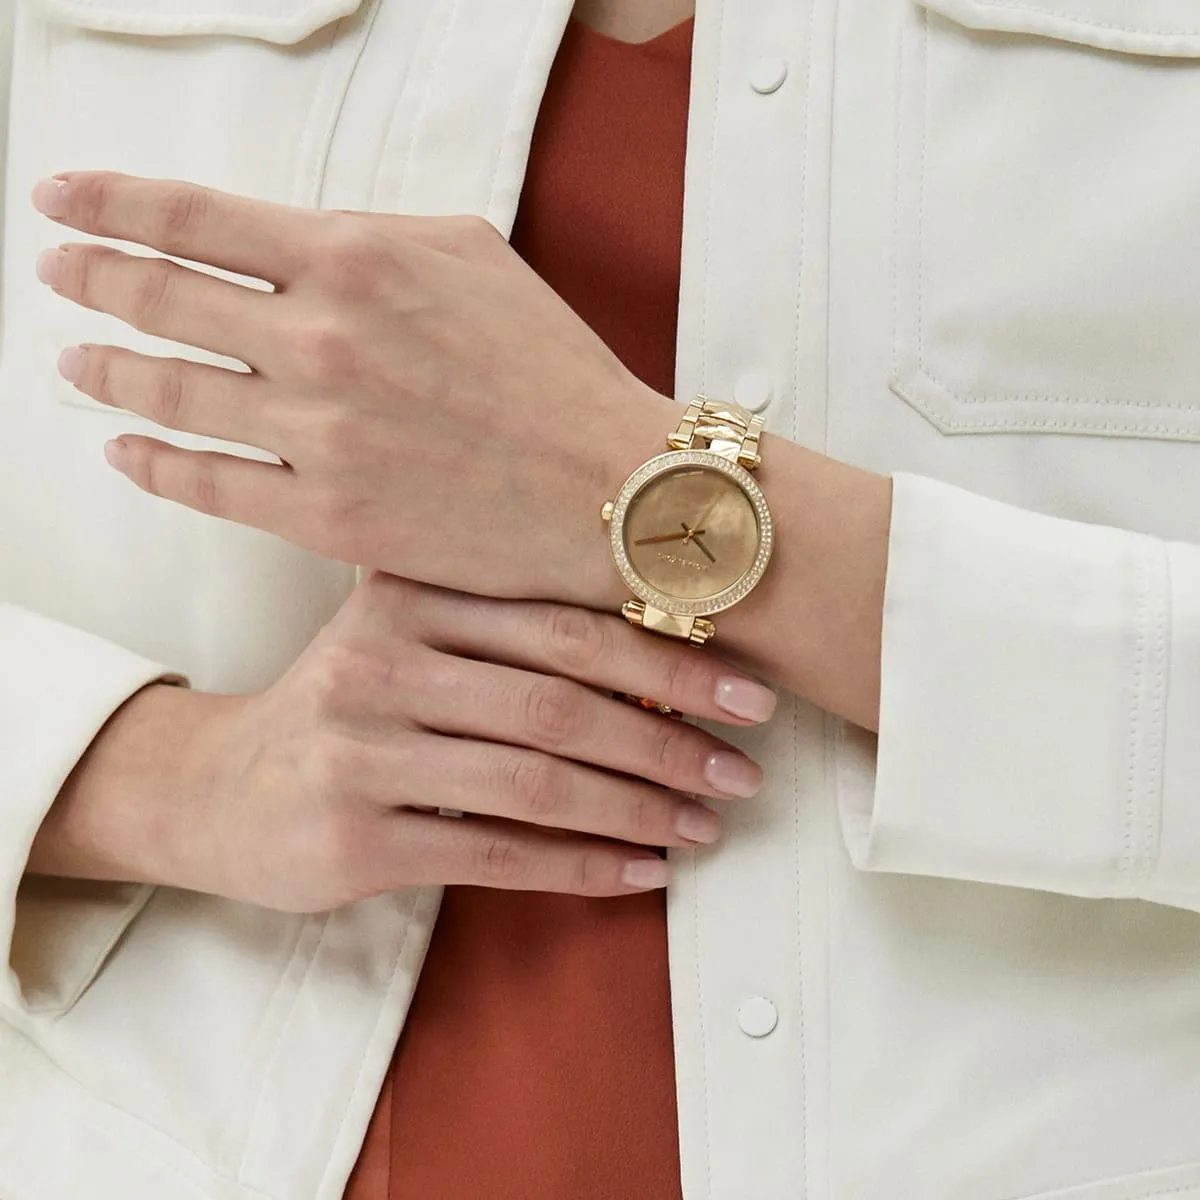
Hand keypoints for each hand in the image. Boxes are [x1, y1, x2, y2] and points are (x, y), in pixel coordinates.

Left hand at [33, 172, 676, 608]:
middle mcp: (322, 340)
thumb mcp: (472, 257)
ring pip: (170, 395)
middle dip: (91, 280)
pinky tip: (125, 452)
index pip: (192, 217)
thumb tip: (291, 242)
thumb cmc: (553, 371)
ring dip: (106, 375)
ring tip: (76, 367)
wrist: (611, 488)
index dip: (109, 202)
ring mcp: (317, 434)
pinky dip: (153, 465)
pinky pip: (208, 487)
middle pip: (159, 299)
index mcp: (356, 259)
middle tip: (57, 275)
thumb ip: (372, 235)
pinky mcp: (326, 517)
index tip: (61, 199)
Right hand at [33, 574, 776, 912]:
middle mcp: (382, 661)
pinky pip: (495, 856)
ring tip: (706, 825)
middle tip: (743, 770)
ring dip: (639, 809)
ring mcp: (362, 752)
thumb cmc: (346, 702)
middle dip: (669, 740)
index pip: (564, 622)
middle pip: (561, 702)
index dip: (670, 658)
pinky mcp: (352, 840)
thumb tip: (666, 656)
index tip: (749, 690)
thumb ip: (506, 622)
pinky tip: (642, 872)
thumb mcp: (405, 631)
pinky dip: (582, 867)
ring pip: (537, 782)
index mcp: (409, 593)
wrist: (217, 786)